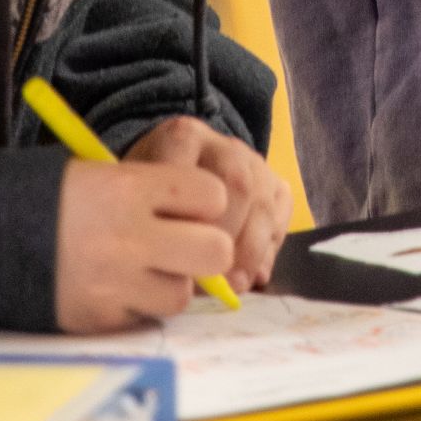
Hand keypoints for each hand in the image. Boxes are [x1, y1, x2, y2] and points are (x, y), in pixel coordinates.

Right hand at [53, 152, 239, 329]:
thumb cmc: (49, 199)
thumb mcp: (99, 174)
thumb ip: (153, 193)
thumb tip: (209, 220)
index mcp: (129, 188)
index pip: (212, 194)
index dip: (206, 201)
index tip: (190, 205)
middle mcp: (128, 236)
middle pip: (215, 251)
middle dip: (207, 249)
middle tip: (184, 246)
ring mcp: (114, 283)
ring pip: (181, 294)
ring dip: (168, 284)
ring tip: (139, 270)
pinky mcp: (99, 319)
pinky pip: (143, 318)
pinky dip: (135, 307)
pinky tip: (113, 289)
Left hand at [128, 114, 287, 289]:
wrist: (181, 169)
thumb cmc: (153, 193)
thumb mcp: (139, 197)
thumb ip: (156, 225)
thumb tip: (189, 273)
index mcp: (183, 137)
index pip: (192, 172)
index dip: (191, 219)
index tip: (178, 254)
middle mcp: (224, 144)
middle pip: (237, 184)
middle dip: (227, 235)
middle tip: (211, 273)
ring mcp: (255, 163)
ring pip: (263, 203)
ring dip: (250, 250)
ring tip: (234, 284)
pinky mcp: (277, 184)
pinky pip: (282, 215)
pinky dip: (270, 248)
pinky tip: (254, 273)